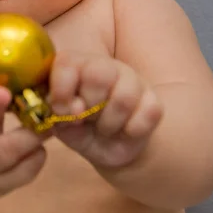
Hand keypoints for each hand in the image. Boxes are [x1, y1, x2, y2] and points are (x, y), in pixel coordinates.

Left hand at [48, 54, 162, 167]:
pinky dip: (132, 131)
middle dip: (89, 107)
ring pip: (124, 98)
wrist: (110, 147)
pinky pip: (148, 114)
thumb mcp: (61, 124)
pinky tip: (125, 131)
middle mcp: (105, 66)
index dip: (61, 92)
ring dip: (109, 123)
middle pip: (97, 76)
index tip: (61, 111)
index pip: (67, 64)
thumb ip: (59, 113)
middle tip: (87, 119)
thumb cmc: (80, 128)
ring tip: (104, 128)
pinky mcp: (153, 100)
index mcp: (77, 65)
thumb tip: (76, 108)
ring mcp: (133, 80)